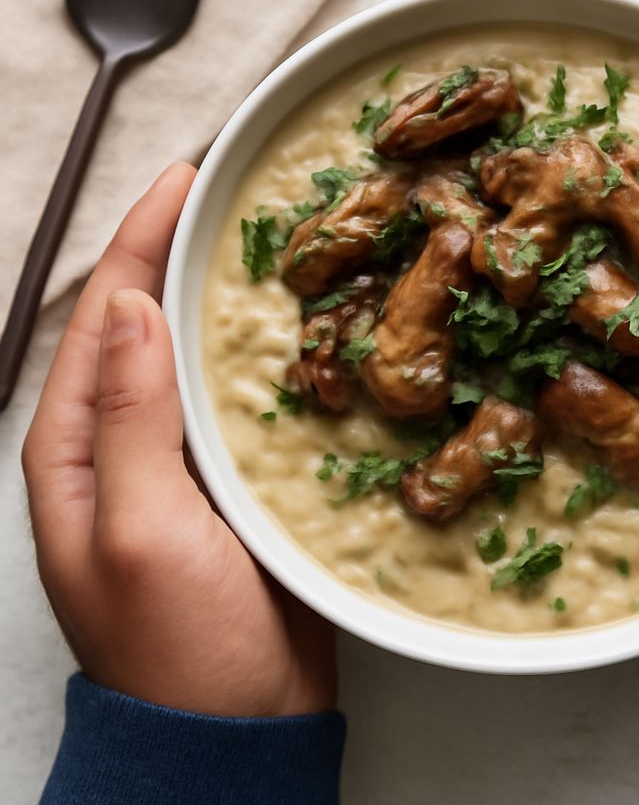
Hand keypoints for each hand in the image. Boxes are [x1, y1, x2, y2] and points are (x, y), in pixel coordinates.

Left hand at [22, 164, 336, 716]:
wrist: (233, 730)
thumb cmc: (179, 648)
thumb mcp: (143, 531)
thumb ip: (130, 420)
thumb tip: (133, 309)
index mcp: (76, 448)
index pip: (103, 316)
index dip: (139, 240)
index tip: (185, 179)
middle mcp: (119, 445)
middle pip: (145, 322)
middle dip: (178, 252)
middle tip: (230, 194)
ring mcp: (174, 462)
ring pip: (193, 353)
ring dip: (220, 296)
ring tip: (262, 242)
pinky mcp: (226, 482)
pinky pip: (235, 396)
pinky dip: (256, 351)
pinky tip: (291, 328)